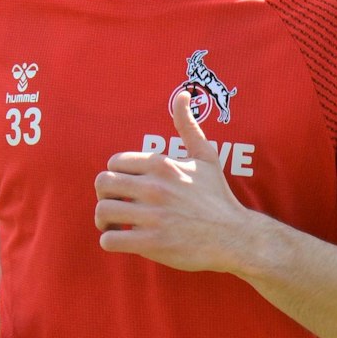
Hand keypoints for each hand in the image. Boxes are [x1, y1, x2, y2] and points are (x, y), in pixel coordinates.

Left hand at [94, 90, 257, 273]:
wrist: (235, 237)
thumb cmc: (218, 197)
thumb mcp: (206, 156)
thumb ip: (188, 125)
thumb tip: (183, 94)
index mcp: (162, 164)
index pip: (114, 162)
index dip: (116, 176)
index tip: (125, 188)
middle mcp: (154, 187)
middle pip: (101, 183)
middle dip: (104, 195)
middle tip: (115, 206)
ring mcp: (152, 216)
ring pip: (102, 211)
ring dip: (104, 220)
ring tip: (115, 226)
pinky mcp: (151, 243)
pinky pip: (110, 240)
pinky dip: (111, 241)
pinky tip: (124, 241)